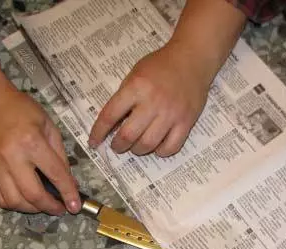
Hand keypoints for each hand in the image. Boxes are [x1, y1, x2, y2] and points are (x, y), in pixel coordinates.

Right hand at [0, 89, 80, 214]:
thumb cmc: (23, 110)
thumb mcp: (49, 127)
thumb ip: (60, 156)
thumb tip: (70, 183)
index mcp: (32, 142)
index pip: (55, 174)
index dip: (68, 192)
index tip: (75, 206)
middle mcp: (12, 157)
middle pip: (32, 194)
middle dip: (50, 207)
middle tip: (60, 209)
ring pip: (14, 201)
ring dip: (32, 209)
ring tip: (43, 205)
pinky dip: (15, 204)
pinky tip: (25, 200)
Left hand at [88, 41, 209, 156]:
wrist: (191, 60)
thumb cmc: (160, 66)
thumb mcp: (135, 73)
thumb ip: (124, 97)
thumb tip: (113, 124)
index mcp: (136, 87)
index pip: (110, 115)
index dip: (98, 132)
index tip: (93, 142)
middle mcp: (153, 102)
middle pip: (128, 135)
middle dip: (118, 145)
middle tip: (117, 146)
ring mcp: (171, 114)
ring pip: (148, 144)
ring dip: (137, 150)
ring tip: (135, 146)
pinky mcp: (186, 122)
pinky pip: (171, 147)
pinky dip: (160, 151)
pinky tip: (156, 146)